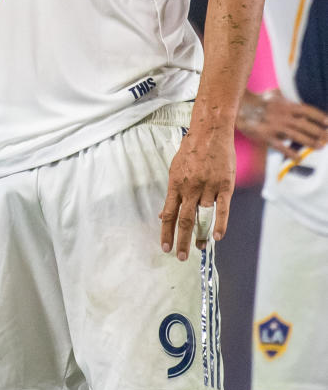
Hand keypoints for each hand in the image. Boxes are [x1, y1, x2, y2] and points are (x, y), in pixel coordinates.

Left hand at [160, 128, 234, 259]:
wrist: (209, 133)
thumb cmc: (190, 151)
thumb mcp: (175, 171)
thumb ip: (172, 194)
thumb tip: (164, 214)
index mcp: (175, 185)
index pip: (169, 214)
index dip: (166, 232)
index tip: (165, 247)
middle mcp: (190, 188)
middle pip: (184, 219)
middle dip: (181, 240)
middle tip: (180, 257)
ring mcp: (208, 187)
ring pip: (204, 216)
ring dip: (201, 234)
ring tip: (199, 248)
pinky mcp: (225, 185)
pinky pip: (222, 208)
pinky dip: (220, 224)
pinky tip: (217, 237)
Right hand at [236, 89, 327, 159]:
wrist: (239, 107)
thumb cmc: (259, 101)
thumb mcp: (274, 94)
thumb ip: (288, 97)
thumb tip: (299, 98)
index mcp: (286, 105)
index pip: (308, 111)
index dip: (320, 117)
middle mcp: (283, 115)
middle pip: (306, 125)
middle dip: (319, 132)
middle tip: (327, 139)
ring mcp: (274, 126)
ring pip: (297, 136)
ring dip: (310, 142)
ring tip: (319, 147)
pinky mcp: (265, 136)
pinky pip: (280, 146)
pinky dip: (290, 153)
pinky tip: (298, 158)